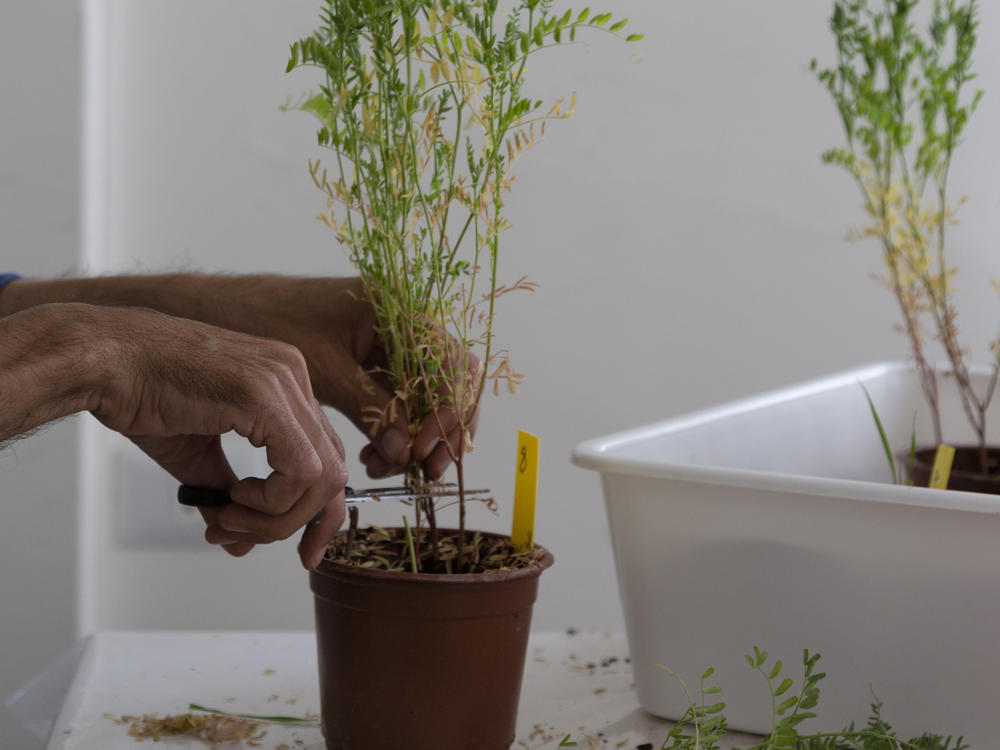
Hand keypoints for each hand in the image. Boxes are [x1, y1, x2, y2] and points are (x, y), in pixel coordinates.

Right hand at [93, 306, 347, 569]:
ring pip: (323, 477)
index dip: (318, 511)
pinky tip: (235, 499)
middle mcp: (294, 377)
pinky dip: (273, 502)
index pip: (328, 456)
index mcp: (286, 383)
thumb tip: (239, 543)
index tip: (301, 548)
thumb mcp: (197, 454)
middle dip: (302, 523)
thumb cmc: (141, 394)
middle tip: (249, 540)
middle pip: (334, 471)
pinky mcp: (264, 398)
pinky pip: (301, 470)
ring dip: (277, 518)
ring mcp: (284, 383)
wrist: (102, 362)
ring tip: (228, 519)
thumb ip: (227, 494)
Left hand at [216, 276, 478, 479]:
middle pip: (447, 385)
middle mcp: (402, 324)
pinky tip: (373, 455)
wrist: (223, 306)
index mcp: (399, 311)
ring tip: (382, 465)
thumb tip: (404, 452)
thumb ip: (372, 409)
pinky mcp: (369, 365)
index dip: (448, 412)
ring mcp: (388, 345)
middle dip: (438, 431)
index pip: (452, 366)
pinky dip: (393, 433)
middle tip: (421, 468)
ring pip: (424, 399)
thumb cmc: (268, 319)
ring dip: (413, 438)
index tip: (423, 448)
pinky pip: (398, 403)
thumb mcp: (326, 369)